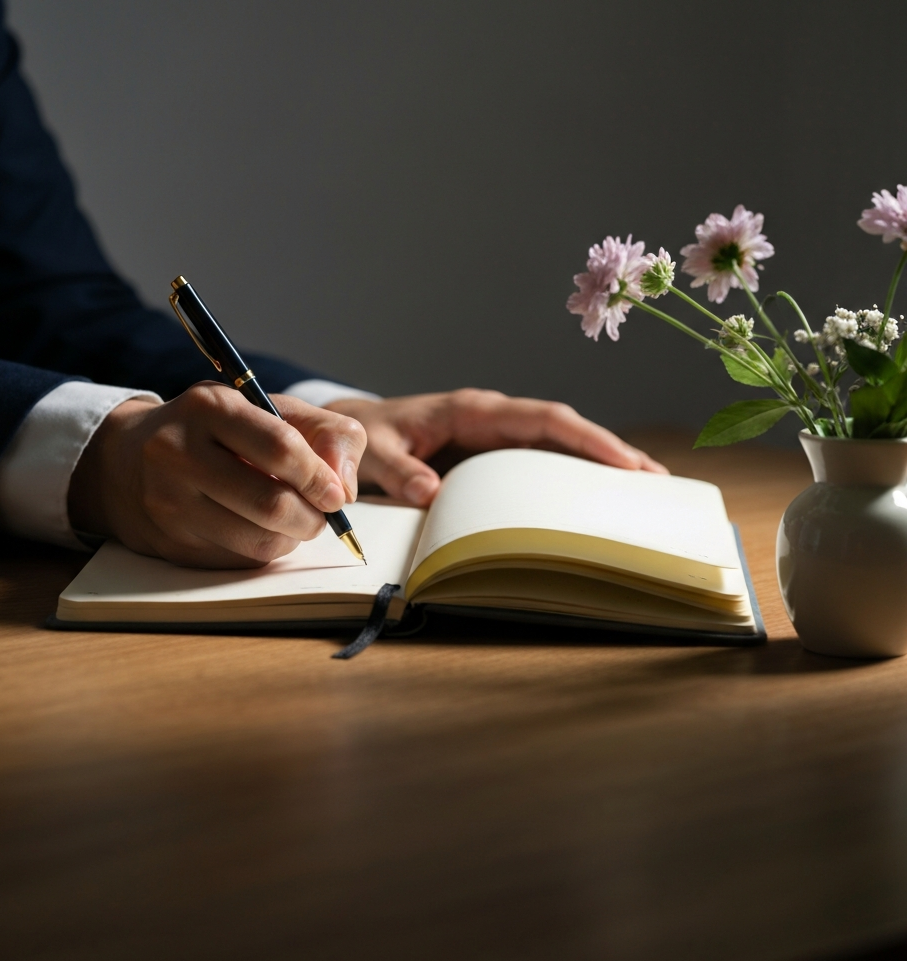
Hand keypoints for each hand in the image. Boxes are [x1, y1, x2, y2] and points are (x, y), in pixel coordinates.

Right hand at [68, 383, 365, 567]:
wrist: (127, 460)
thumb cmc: (215, 431)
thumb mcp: (268, 409)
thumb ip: (325, 433)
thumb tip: (346, 487)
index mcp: (209, 408)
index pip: (280, 448)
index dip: (320, 477)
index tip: (337, 494)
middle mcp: (178, 453)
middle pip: (271, 504)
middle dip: (312, 517)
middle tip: (321, 514)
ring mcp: (169, 503)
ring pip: (258, 541)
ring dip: (291, 537)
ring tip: (291, 519)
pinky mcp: (169, 544)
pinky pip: (239, 561)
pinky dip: (264, 550)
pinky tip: (256, 528)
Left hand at [325, 388, 667, 505]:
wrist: (353, 429)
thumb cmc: (366, 436)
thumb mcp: (373, 451)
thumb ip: (396, 469)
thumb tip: (429, 492)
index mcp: (473, 409)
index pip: (544, 418)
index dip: (587, 438)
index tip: (625, 461)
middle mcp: (494, 418)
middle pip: (566, 430)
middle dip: (612, 451)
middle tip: (658, 481)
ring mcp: (497, 437)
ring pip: (560, 446)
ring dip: (601, 465)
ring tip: (646, 492)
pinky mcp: (494, 455)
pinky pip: (541, 463)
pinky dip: (572, 477)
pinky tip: (596, 500)